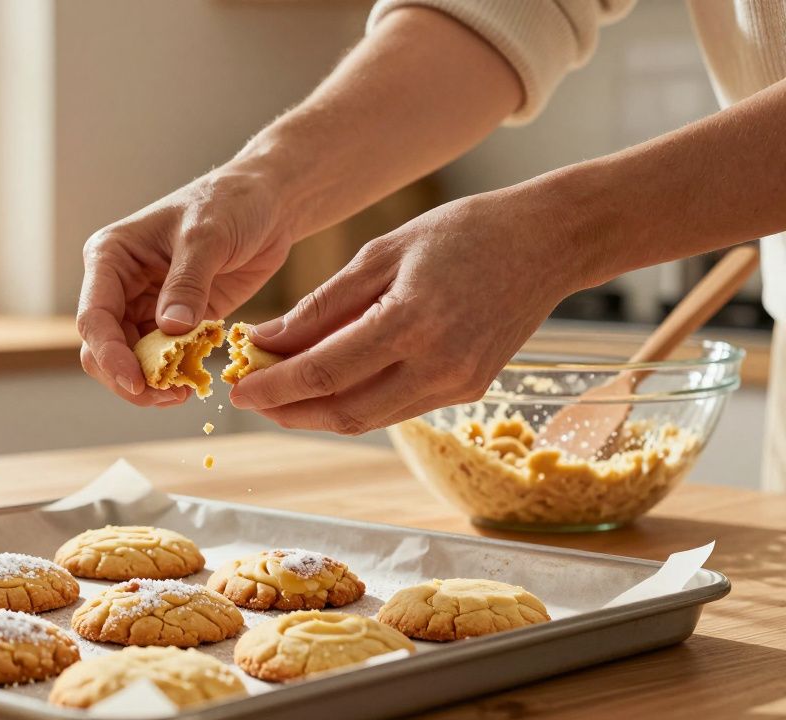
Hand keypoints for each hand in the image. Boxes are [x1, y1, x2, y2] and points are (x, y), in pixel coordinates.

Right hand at [78, 164, 294, 405]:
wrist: (265, 205)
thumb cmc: (230, 204)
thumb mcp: (207, 236)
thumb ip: (188, 282)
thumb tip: (170, 329)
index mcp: (111, 257)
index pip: (94, 315)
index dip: (109, 354)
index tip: (136, 382)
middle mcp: (119, 285)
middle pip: (103, 347)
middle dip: (128, 377)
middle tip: (167, 396)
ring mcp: (145, 307)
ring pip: (130, 360)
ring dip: (151, 383)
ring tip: (182, 394)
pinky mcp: (174, 324)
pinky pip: (162, 360)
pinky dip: (173, 377)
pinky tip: (192, 383)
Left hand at [229, 189, 580, 432]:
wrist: (547, 242)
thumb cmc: (462, 233)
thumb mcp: (381, 254)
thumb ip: (322, 305)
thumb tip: (266, 341)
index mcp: (410, 322)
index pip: (323, 372)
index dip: (274, 386)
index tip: (238, 386)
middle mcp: (437, 365)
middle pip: (342, 412)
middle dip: (288, 410)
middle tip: (250, 398)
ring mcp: (457, 385)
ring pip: (368, 419)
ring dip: (318, 413)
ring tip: (280, 395)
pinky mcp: (468, 390)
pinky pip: (396, 408)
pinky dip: (355, 402)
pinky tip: (328, 386)